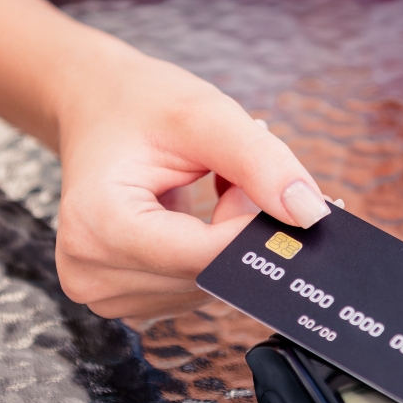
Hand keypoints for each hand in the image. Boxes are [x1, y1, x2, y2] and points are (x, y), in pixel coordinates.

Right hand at [52, 30, 329, 318]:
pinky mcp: (127, 299)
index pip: (201, 254)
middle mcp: (92, 270)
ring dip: (229, 238)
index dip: (255, 231)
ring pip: (210, 285)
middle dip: (241, 228)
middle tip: (238, 174)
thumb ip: (261, 162)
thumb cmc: (139, 104)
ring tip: (214, 184)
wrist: (94, 107)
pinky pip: (197, 287)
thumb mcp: (204, 113)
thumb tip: (310, 216)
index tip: (301, 204)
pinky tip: (200, 213)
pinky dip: (214, 251)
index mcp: (96, 223)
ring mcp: (106, 293)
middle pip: (207, 273)